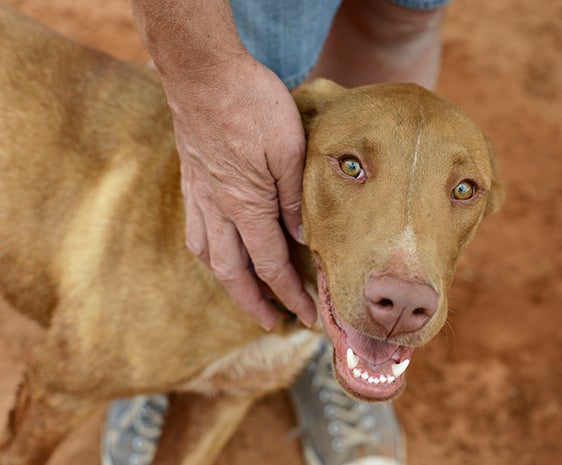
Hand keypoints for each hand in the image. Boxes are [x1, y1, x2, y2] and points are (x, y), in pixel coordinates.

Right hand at [165, 57, 316, 329]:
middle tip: (273, 323)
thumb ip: (294, 199)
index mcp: (246, 205)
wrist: (203, 72)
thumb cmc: (251, 104)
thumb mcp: (289, 149)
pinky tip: (219, 250)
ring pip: (208, 255)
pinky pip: (195, 230)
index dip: (289, 293)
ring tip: (246, 294)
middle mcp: (217, 208)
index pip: (270, 264)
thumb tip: (303, 238)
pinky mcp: (191, 180)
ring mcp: (200, 195)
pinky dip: (209, 252)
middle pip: (233, 272)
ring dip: (229, 282)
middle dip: (255, 303)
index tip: (307, 314)